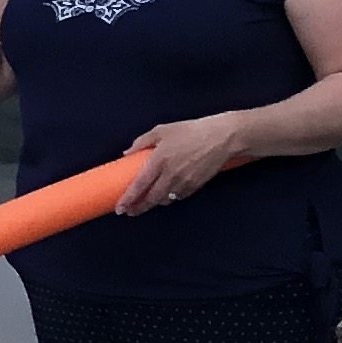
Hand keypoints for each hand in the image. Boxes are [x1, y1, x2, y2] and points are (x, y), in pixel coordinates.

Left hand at [116, 113, 251, 214]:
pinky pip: (178, 197)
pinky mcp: (195, 186)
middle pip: (151, 199)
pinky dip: (169, 198)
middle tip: (129, 212)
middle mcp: (170, 175)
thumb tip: (127, 153)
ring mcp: (184, 183)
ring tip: (144, 203)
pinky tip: (164, 195)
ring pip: (164, 200)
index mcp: (159, 160)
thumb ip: (142, 142)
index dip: (128, 199)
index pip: (139, 185)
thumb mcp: (162, 130)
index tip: (119, 208)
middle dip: (138, 208)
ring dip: (153, 203)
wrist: (222, 138)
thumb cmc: (191, 131)